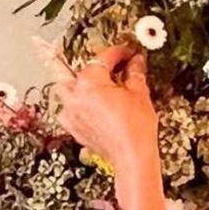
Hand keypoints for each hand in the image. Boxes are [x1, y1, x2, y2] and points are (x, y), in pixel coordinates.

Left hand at [56, 45, 158, 175]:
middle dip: (97, 67)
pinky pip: (69, 108)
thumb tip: (136, 61)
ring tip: (99, 83)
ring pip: (68, 88)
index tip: (127, 52)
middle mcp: (75, 96)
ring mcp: (71, 112)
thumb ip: (135, 72)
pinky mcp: (72, 126)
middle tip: (113, 65)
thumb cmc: (135, 130)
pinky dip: (78, 103)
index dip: (119, 52)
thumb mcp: (139, 93)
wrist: (132, 157)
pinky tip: (92, 103)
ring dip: (82, 83)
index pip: (103, 58)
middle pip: (81, 71)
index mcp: (89, 83)